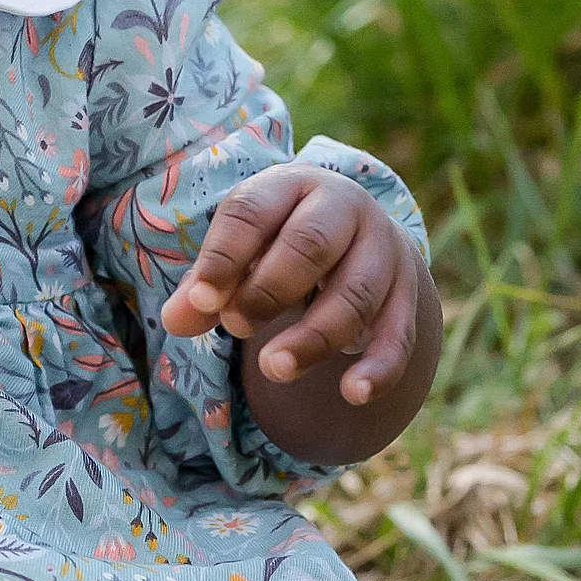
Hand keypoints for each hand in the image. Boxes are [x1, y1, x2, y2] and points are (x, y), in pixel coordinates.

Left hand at [161, 165, 427, 405]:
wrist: (357, 234)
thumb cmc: (279, 242)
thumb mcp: (241, 249)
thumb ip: (208, 285)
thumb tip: (174, 322)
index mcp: (290, 186)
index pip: (253, 212)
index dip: (225, 257)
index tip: (201, 303)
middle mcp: (344, 208)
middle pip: (311, 245)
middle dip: (269, 291)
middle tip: (234, 328)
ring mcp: (382, 250)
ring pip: (355, 294)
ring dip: (314, 337)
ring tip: (272, 369)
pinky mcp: (406, 295)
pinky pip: (398, 334)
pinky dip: (379, 368)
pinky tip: (353, 394)